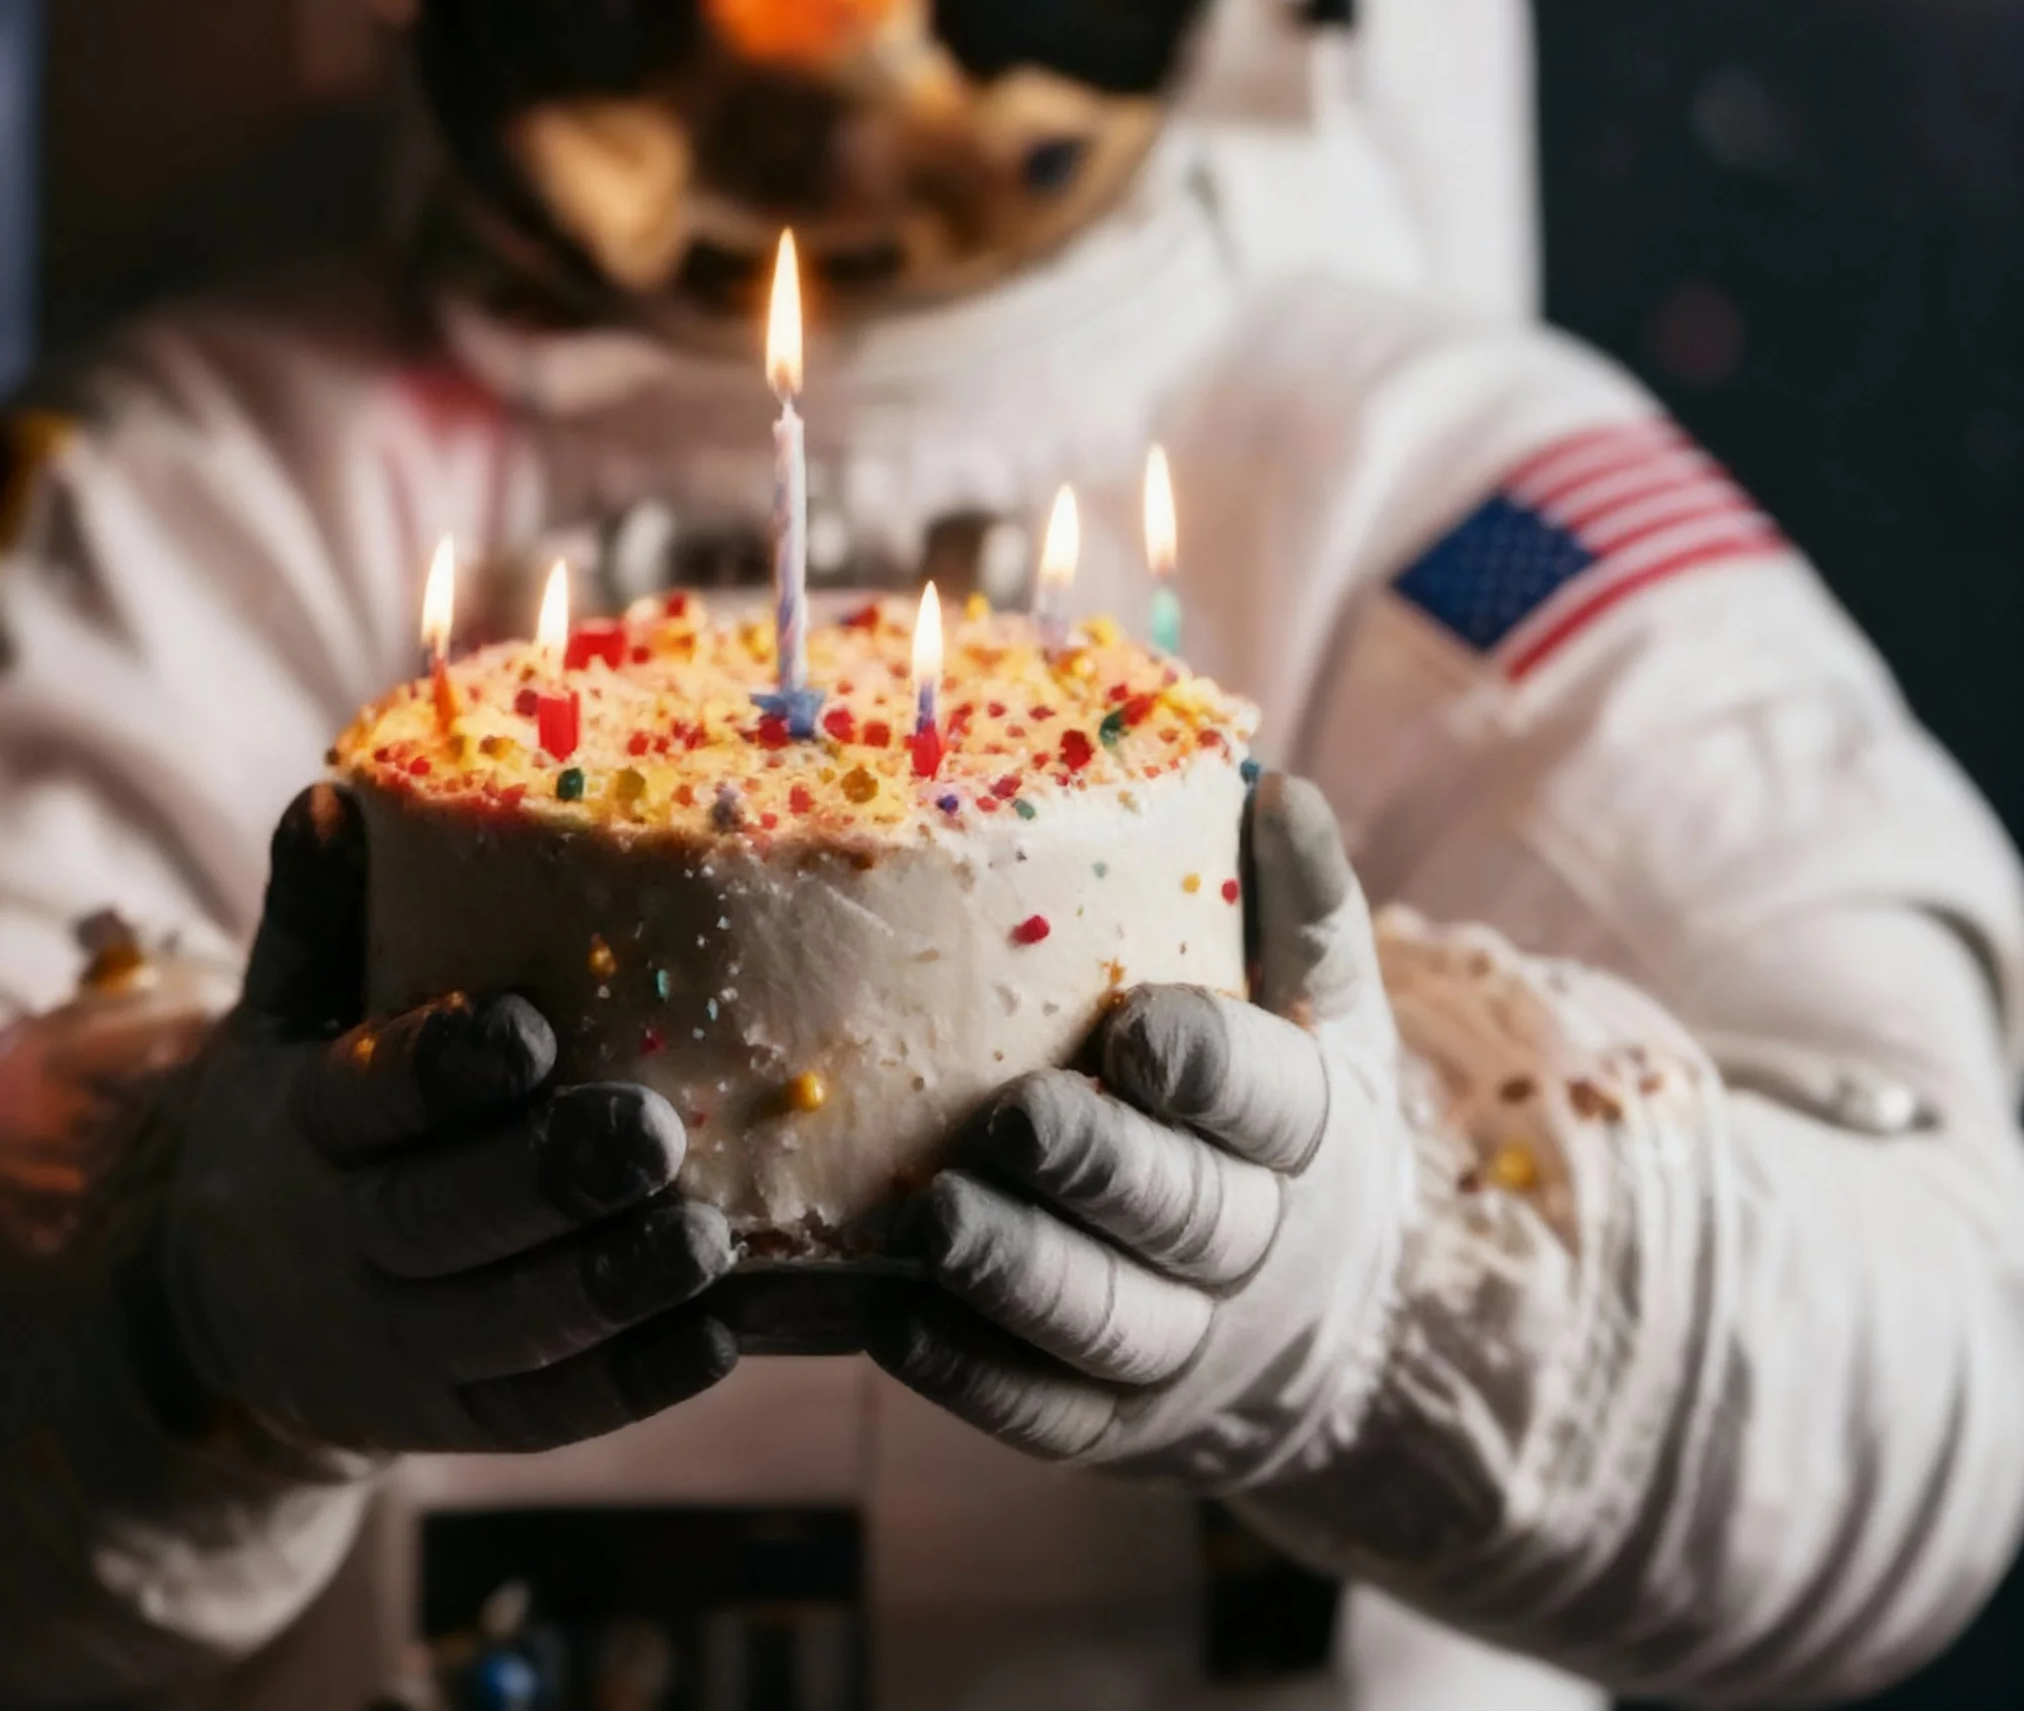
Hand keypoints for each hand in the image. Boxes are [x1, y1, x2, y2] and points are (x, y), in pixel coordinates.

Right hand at [157, 783, 737, 1456]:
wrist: (232, 1301)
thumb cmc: (303, 1110)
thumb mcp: (286, 1010)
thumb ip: (317, 913)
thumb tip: (337, 794)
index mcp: (307, 1122)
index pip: (368, 1097)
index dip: (443, 1066)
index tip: (530, 1027)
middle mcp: (346, 1240)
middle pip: (440, 1220)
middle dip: (546, 1182)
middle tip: (653, 1133)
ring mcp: (402, 1343)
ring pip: (505, 1328)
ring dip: (610, 1290)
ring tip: (711, 1241)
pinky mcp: (457, 1417)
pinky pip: (546, 1411)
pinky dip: (633, 1381)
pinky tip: (720, 1334)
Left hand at [873, 772, 1406, 1483]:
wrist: (1309, 1311)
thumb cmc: (1274, 1111)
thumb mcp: (1316, 1006)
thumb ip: (1297, 904)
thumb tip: (1273, 789)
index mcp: (1307, 1127)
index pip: (1271, 1098)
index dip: (1206, 1068)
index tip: (1134, 1029)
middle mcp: (1255, 1246)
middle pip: (1188, 1218)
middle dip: (1100, 1171)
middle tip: (1013, 1120)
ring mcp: (1183, 1346)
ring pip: (1109, 1324)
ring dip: (1019, 1274)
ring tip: (933, 1219)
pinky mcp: (1107, 1419)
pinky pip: (1040, 1408)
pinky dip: (968, 1370)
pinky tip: (892, 1314)